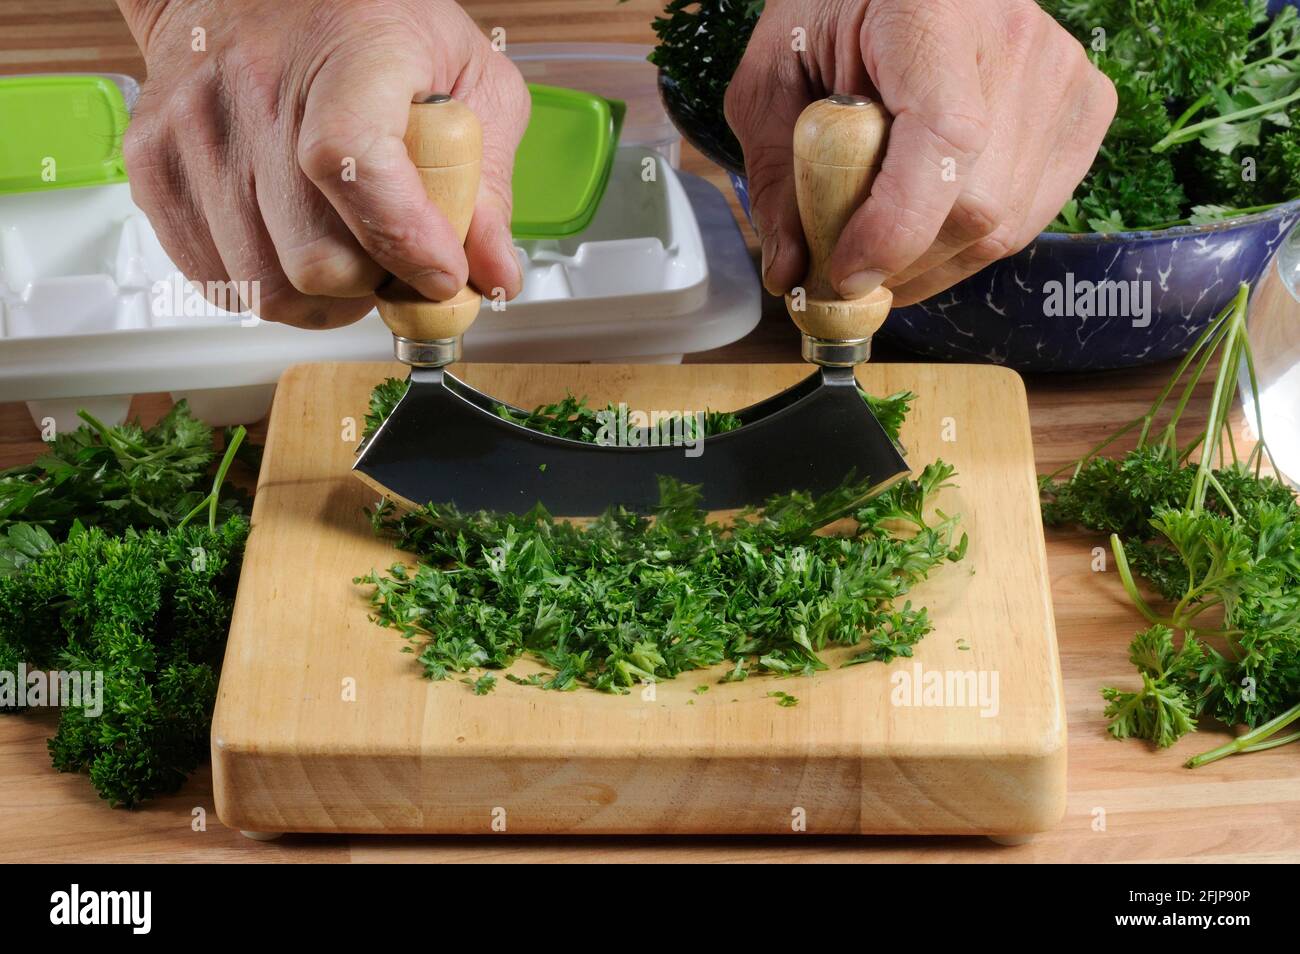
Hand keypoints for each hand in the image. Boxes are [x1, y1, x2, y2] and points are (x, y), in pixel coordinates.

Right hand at [116, 0, 528, 327]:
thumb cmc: (368, 24)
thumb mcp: (466, 75)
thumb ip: (489, 181)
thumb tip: (494, 273)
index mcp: (349, 53)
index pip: (354, 164)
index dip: (405, 239)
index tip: (444, 270)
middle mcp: (256, 90)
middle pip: (316, 258)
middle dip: (374, 283)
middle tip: (395, 261)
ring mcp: (192, 133)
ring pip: (268, 287)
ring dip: (324, 297)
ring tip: (348, 254)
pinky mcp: (154, 169)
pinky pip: (219, 282)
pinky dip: (269, 287)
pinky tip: (296, 247)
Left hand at [725, 0, 1115, 305]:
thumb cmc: (827, 17)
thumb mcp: (769, 81)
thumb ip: (775, 174)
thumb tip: (791, 274)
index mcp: (932, 14)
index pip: (946, 138)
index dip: (896, 227)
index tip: (845, 273)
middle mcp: (1015, 38)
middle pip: (976, 203)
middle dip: (900, 261)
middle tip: (845, 265)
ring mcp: (1060, 75)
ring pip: (1005, 225)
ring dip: (931, 261)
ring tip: (881, 240)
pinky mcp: (1083, 108)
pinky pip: (1029, 216)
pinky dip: (969, 243)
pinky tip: (927, 221)